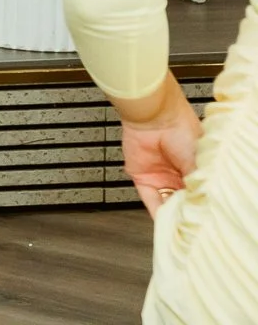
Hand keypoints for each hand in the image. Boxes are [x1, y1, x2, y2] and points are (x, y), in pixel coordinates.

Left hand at [120, 78, 202, 215]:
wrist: (154, 117)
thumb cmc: (181, 131)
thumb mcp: (198, 160)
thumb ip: (198, 183)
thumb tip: (202, 203)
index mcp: (195, 168)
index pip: (198, 193)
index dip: (201, 206)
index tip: (205, 220)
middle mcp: (177, 173)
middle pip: (182, 200)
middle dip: (186, 214)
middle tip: (193, 228)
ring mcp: (159, 175)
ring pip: (166, 203)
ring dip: (172, 216)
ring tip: (181, 230)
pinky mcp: (142, 176)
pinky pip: (149, 198)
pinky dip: (156, 212)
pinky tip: (165, 224)